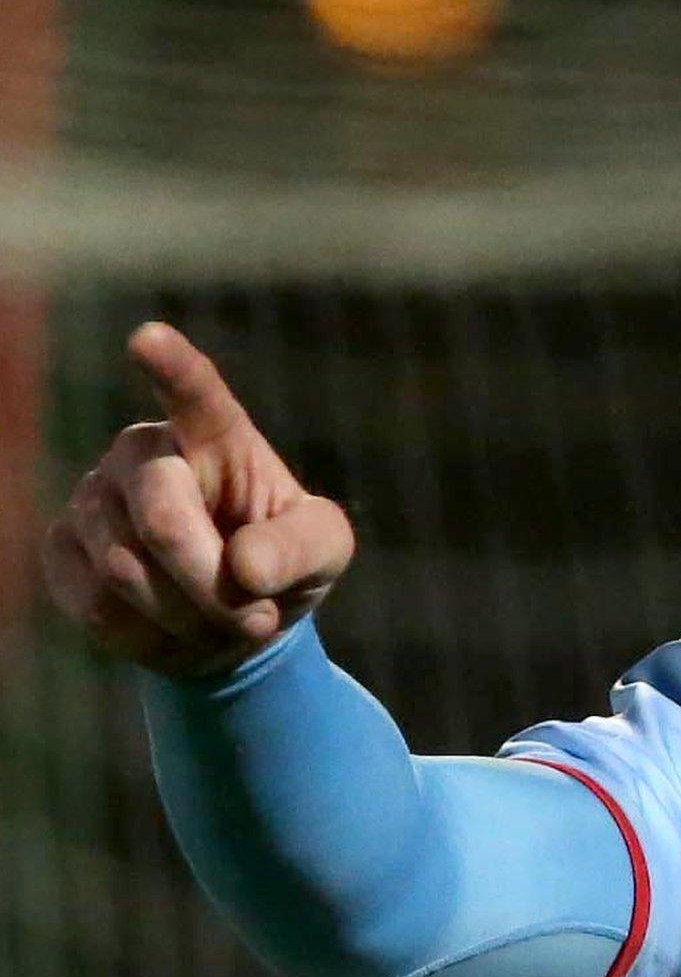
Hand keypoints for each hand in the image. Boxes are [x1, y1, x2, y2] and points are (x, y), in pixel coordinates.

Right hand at [41, 322, 355, 677]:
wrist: (231, 619)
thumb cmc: (284, 564)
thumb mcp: (324, 552)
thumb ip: (299, 549)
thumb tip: (243, 568)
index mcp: (216, 435)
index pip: (194, 393)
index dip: (172, 367)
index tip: (148, 338)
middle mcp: (143, 452)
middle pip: (161, 518)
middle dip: (212, 583)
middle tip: (261, 619)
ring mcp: (92, 498)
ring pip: (124, 571)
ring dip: (189, 618)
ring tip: (224, 621)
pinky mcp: (60, 550)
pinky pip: (95, 607)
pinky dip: (149, 638)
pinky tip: (176, 630)